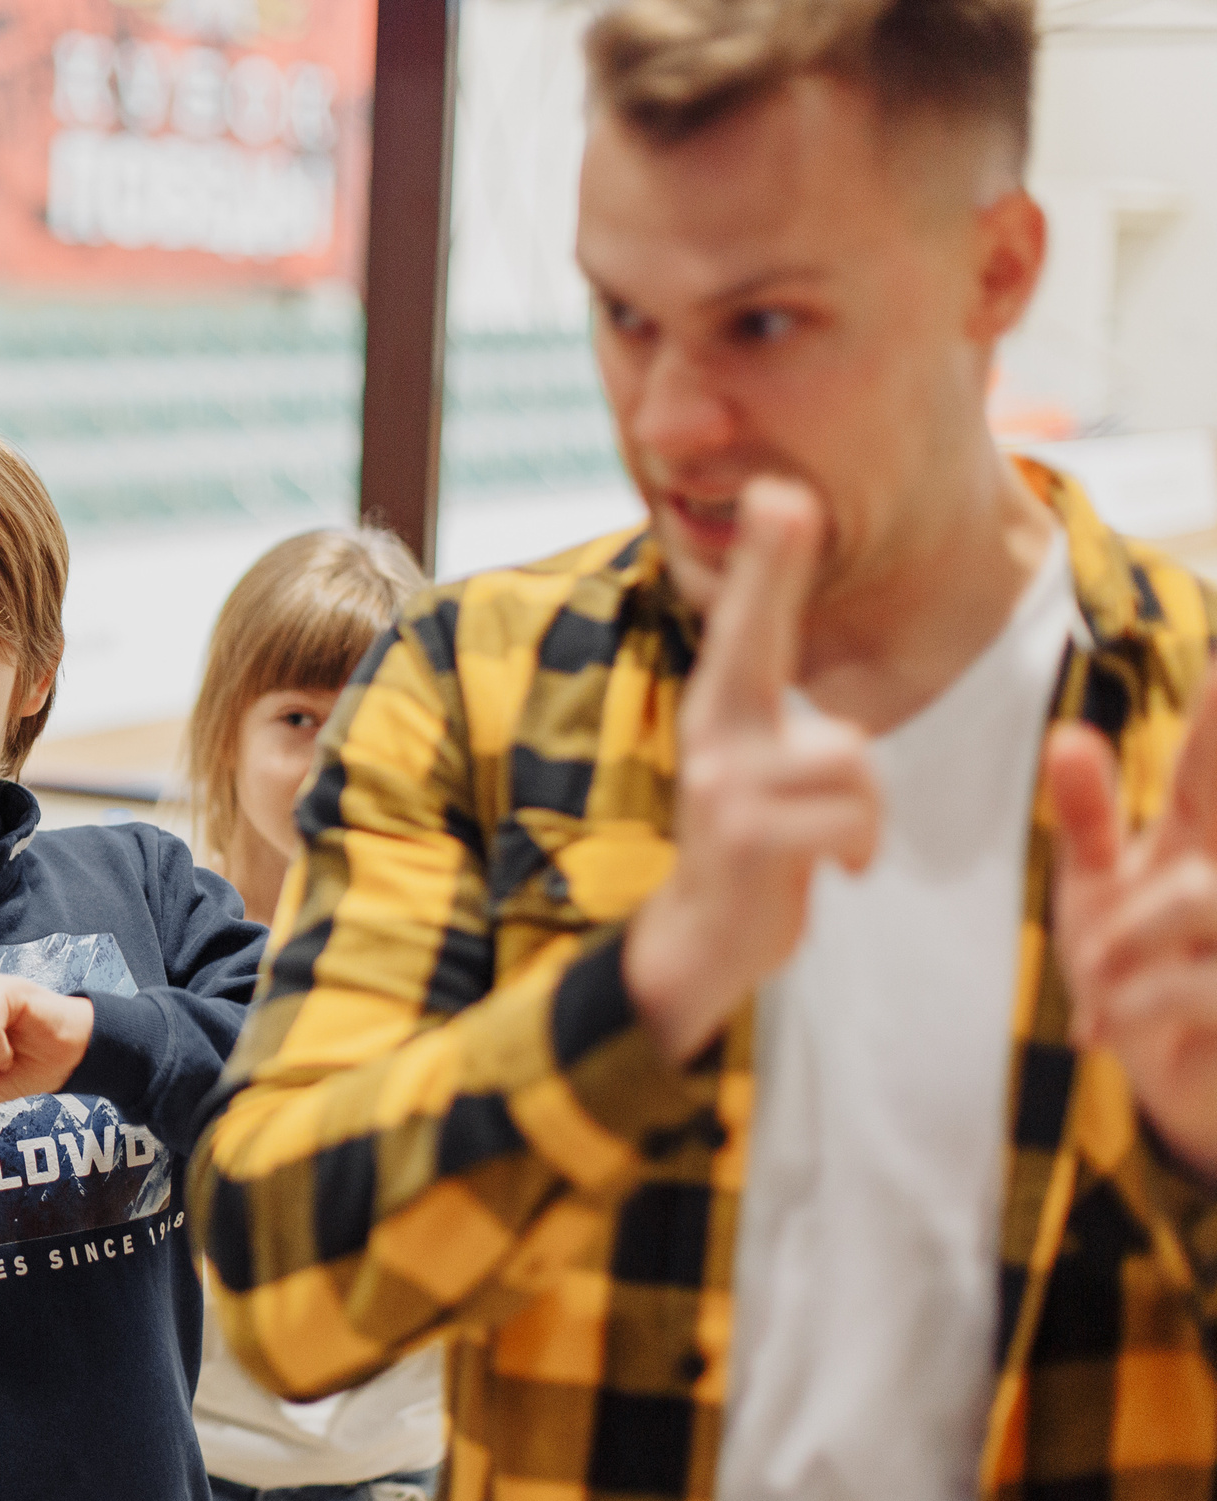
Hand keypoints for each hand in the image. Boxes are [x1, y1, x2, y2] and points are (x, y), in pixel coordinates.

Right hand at [626, 478, 883, 1063]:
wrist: (700, 942)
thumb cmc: (753, 849)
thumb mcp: (762, 774)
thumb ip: (784, 728)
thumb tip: (836, 719)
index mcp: (721, 713)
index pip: (744, 626)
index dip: (764, 562)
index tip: (779, 494)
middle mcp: (711, 736)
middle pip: (756, 640)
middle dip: (771, 567)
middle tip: (786, 497)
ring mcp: (722, 785)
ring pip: (849, 758)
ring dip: (864, 809)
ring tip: (832, 840)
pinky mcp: (747, 836)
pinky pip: (849, 818)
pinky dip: (856, 847)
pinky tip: (830, 870)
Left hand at [1046, 669, 1216, 1171]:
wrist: (1174, 1083)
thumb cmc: (1140, 979)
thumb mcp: (1100, 894)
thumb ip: (1088, 818)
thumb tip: (1068, 738)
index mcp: (1207, 829)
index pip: (1211, 752)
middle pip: (1209, 792)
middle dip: (1142, 889)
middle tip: (1099, 950)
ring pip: (1194, 898)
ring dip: (1123, 949)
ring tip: (1101, 987)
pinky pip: (1194, 983)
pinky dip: (1134, 1005)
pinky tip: (1117, 1032)